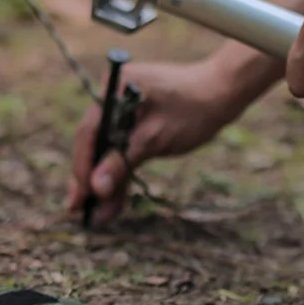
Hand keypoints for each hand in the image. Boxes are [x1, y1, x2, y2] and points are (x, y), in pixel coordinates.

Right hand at [67, 58, 241, 225]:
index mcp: (113, 90)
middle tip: (80, 210)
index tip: (80, 196)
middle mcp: (112, 96)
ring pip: (107, 150)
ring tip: (98, 214)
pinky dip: (121, 172)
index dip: (83, 167)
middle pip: (94, 143)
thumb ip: (122, 162)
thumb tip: (95, 189)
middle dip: (90, 178)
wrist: (223, 93)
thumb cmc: (193, 110)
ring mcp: (122, 108)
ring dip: (105, 181)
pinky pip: (122, 148)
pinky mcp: (135, 121)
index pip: (89, 133)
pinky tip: (114, 199)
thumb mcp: (155, 138)